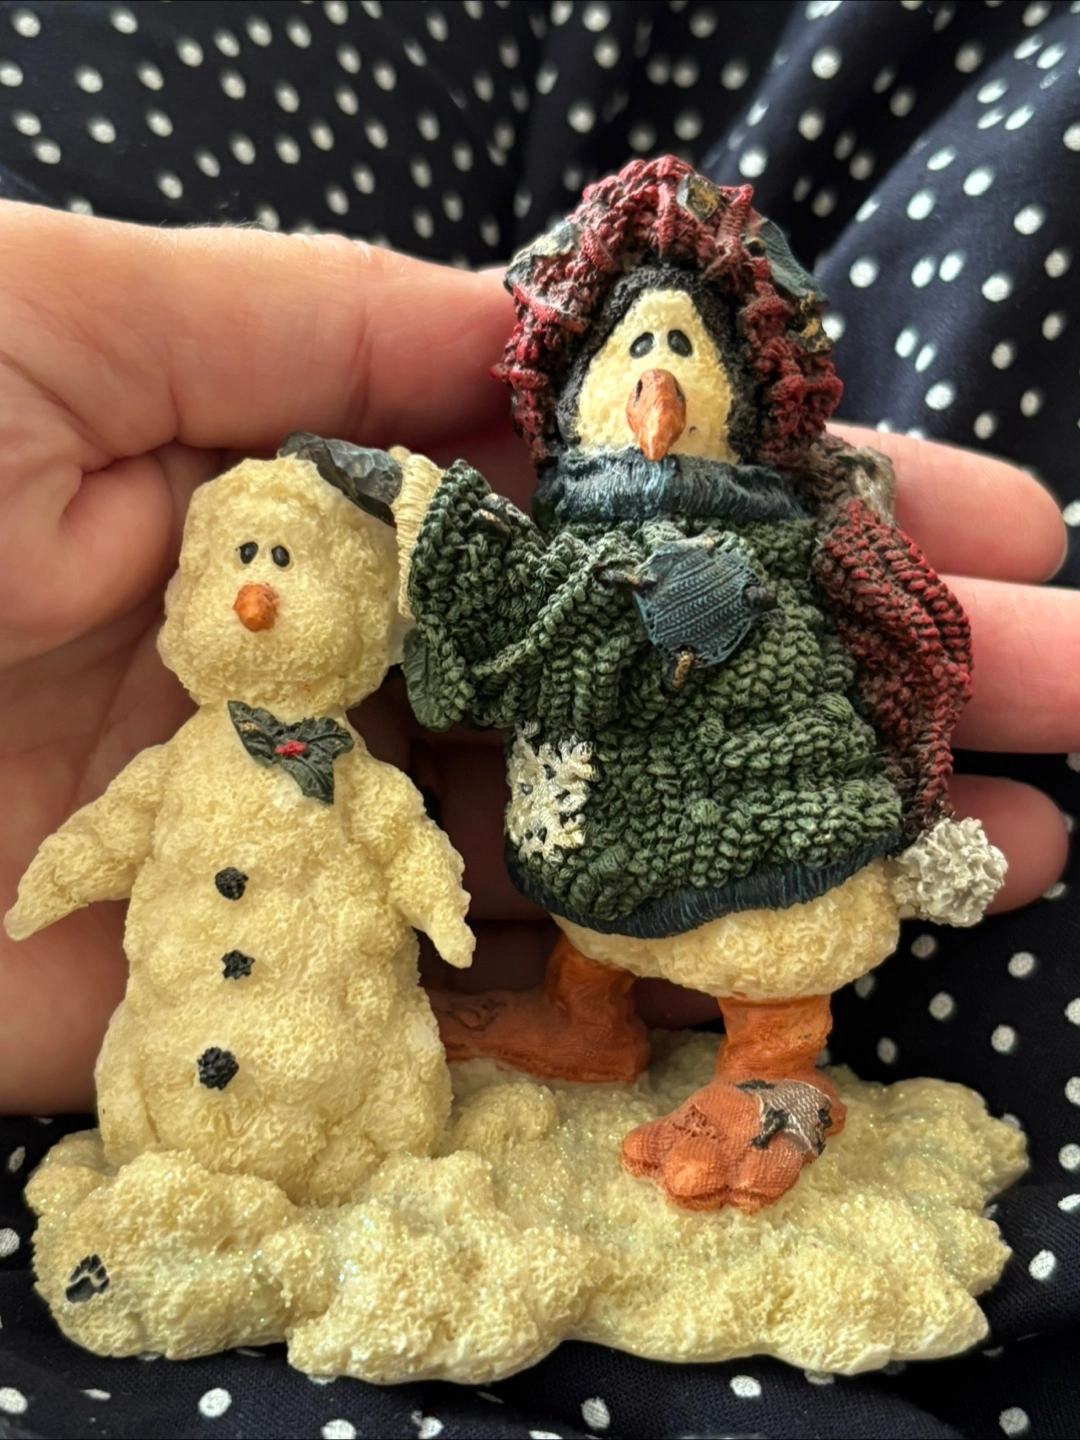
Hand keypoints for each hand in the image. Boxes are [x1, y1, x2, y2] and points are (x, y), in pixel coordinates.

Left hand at [0, 204, 1071, 1110]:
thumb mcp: (56, 320)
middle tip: (1076, 693)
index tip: (974, 519)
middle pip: (640, 698)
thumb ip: (294, 316)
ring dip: (805, 860)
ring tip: (1018, 850)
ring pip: (597, 868)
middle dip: (864, 686)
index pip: (603, 519)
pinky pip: (470, 1030)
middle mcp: (341, 688)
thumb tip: (522, 325)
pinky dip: (637, 1027)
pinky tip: (811, 1003)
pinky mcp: (249, 1023)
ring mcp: (311, 864)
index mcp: (311, 513)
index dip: (790, 510)